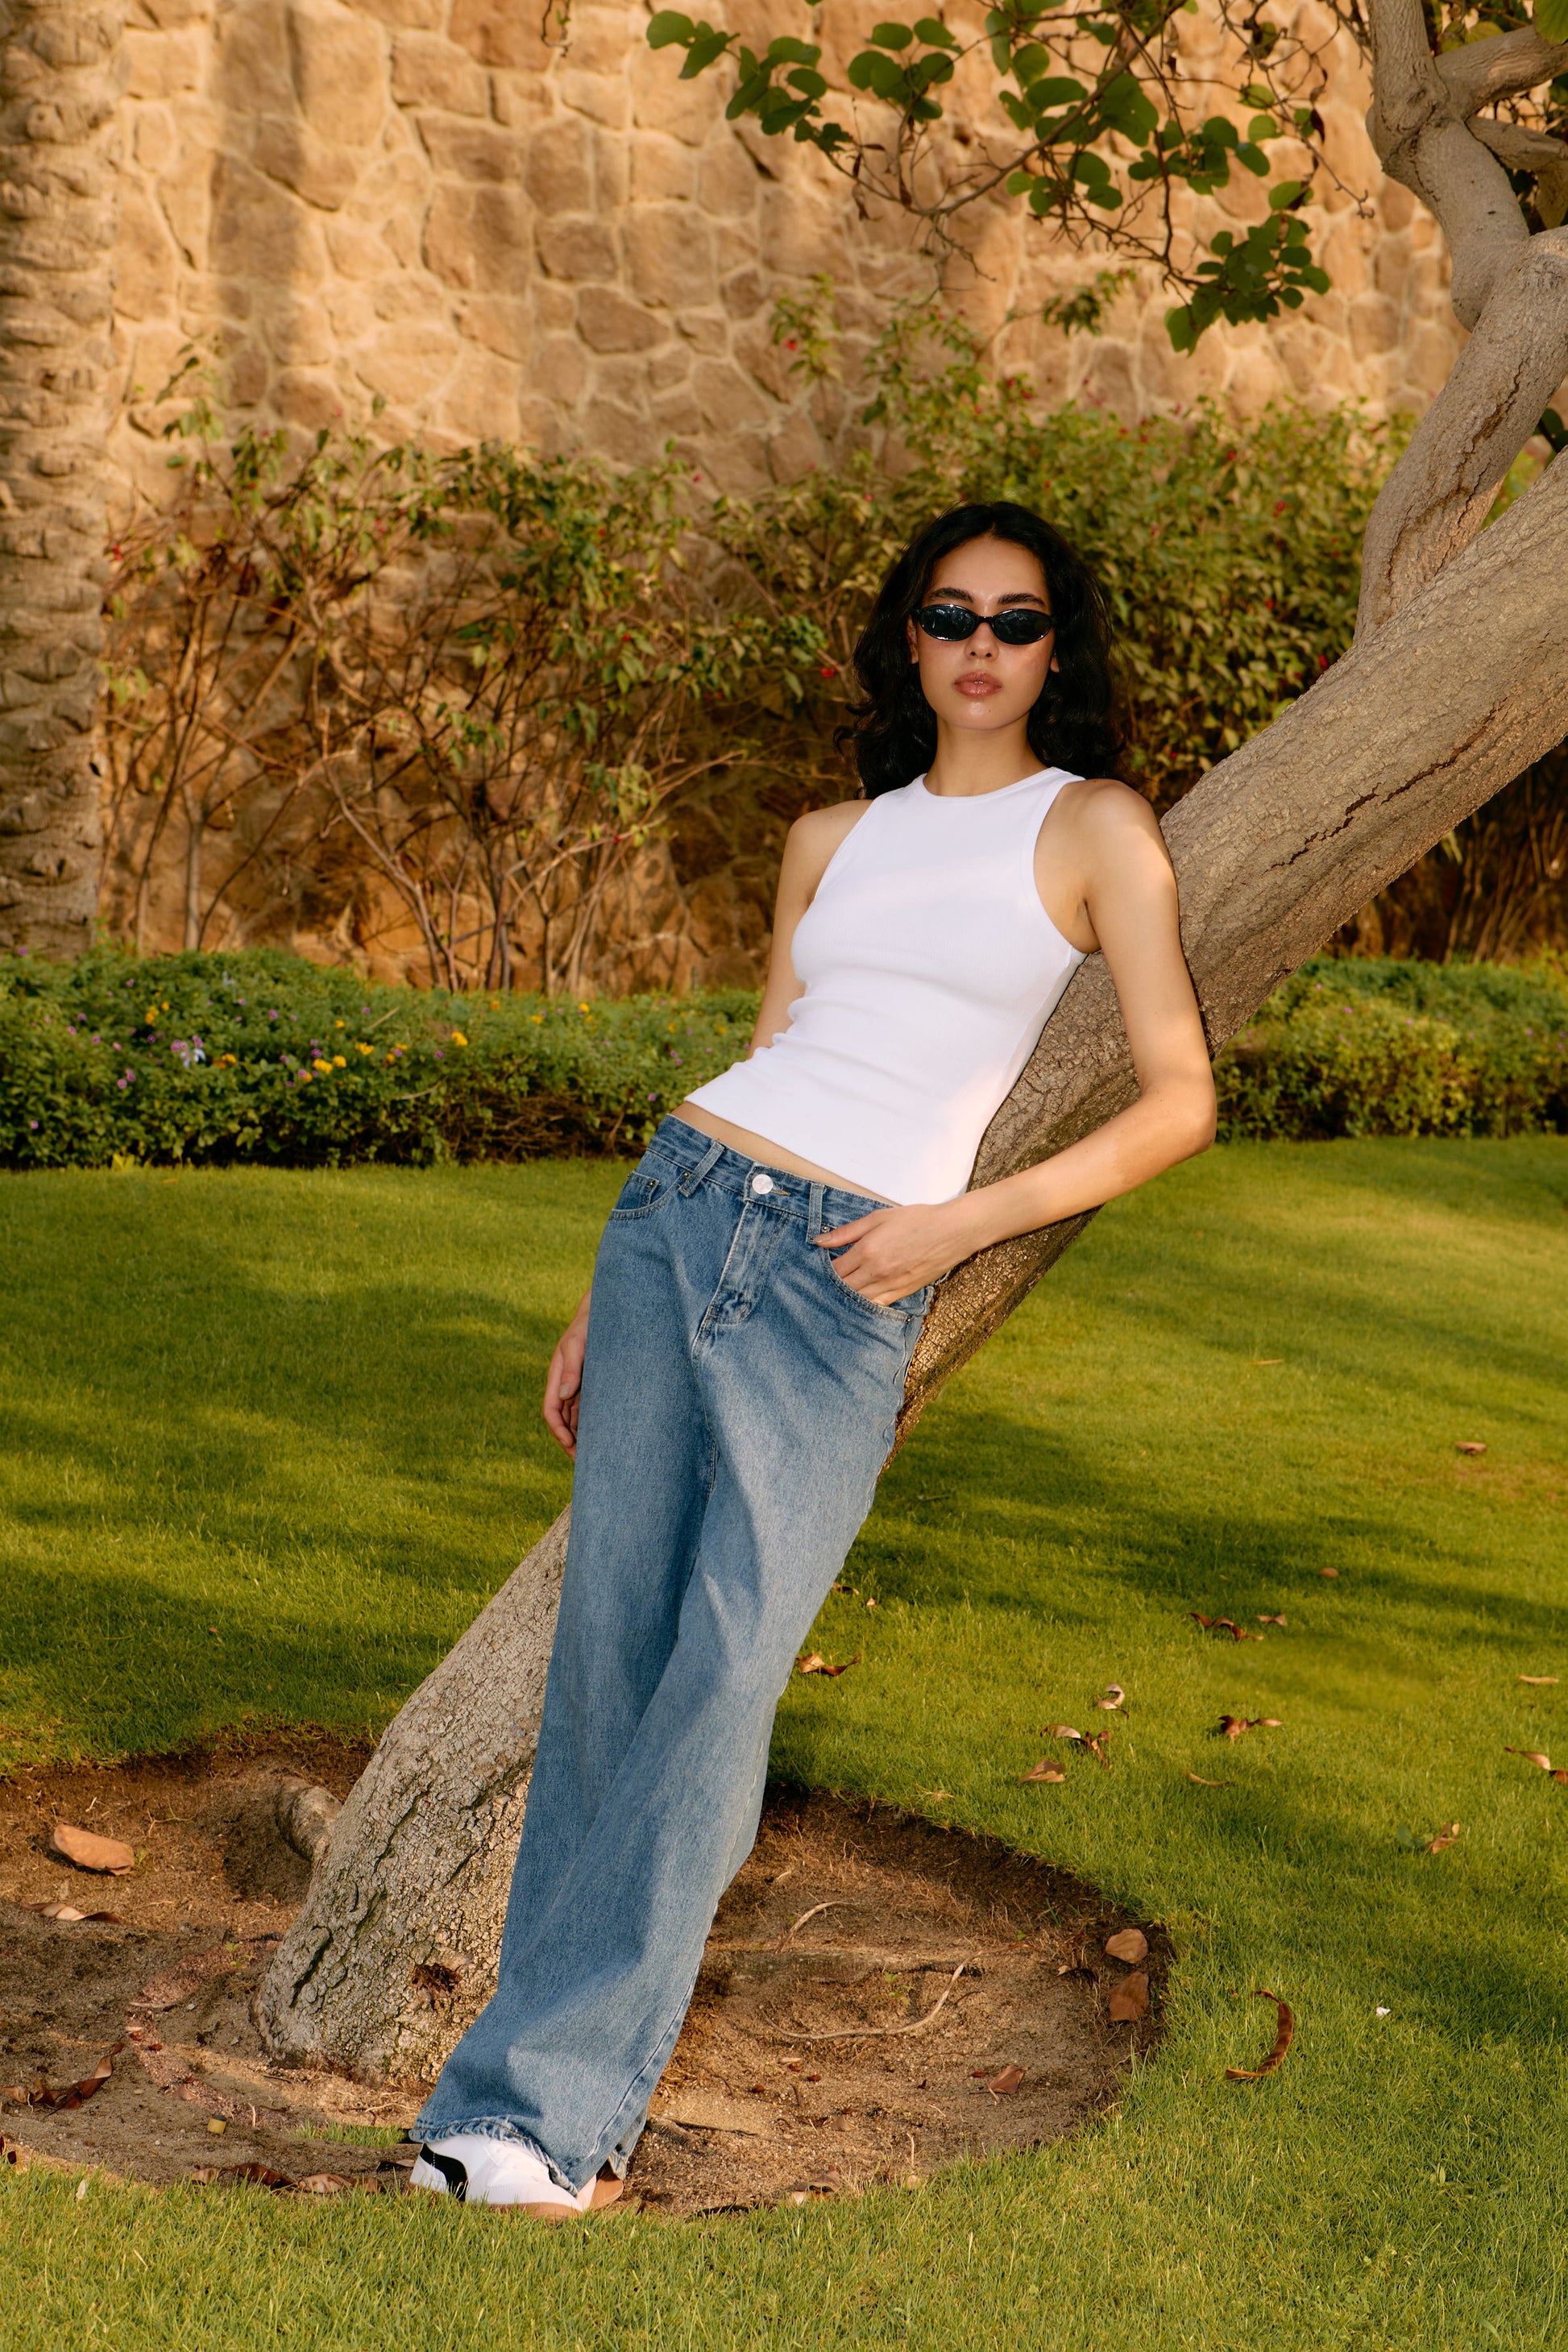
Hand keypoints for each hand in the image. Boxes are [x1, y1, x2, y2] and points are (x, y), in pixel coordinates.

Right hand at [543, 1291, 591, 1455]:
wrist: (606, 1312)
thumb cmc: (589, 1325)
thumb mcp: (577, 1343)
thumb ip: (571, 1367)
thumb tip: (565, 1395)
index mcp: (557, 1376)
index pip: (551, 1410)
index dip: (558, 1430)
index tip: (571, 1445)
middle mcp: (565, 1384)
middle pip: (562, 1420)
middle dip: (570, 1441)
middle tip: (584, 1462)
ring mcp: (578, 1385)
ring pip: (575, 1418)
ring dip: (581, 1436)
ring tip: (595, 1456)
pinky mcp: (592, 1385)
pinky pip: (588, 1410)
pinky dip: (592, 1425)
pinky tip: (604, 1437)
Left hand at [813, 1201, 982, 1305]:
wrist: (951, 1231)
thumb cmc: (916, 1219)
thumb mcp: (878, 1218)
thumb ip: (847, 1232)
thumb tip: (818, 1241)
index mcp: (868, 1251)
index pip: (834, 1269)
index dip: (822, 1270)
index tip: (816, 1268)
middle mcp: (877, 1272)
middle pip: (843, 1288)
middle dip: (830, 1286)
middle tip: (820, 1283)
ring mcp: (891, 1285)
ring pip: (858, 1300)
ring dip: (845, 1297)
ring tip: (836, 1293)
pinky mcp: (903, 1292)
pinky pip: (877, 1305)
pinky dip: (864, 1304)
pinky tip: (857, 1301)